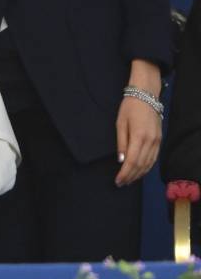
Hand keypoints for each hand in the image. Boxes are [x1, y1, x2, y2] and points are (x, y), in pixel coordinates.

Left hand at [115, 60, 161, 186]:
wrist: (146, 96)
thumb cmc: (129, 108)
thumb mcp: (120, 124)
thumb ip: (121, 143)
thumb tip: (121, 160)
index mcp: (139, 137)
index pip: (132, 161)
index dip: (125, 173)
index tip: (118, 181)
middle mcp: (151, 141)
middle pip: (141, 165)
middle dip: (131, 176)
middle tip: (121, 183)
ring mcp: (157, 141)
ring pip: (149, 163)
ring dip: (139, 174)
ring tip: (129, 180)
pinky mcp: (160, 140)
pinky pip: (154, 158)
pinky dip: (147, 167)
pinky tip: (140, 171)